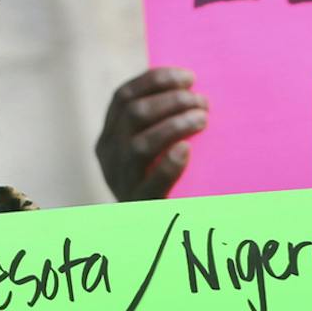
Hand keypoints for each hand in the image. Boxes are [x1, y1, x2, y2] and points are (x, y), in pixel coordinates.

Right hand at [96, 67, 206, 199]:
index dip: (156, 81)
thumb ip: (157, 122)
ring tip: (203, 120)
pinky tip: (187, 151)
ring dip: (175, 125)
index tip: (189, 77)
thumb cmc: (159, 179)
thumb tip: (191, 87)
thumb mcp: (149, 148)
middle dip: (172, 101)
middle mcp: (108, 155)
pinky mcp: (138, 206)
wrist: (148, 233)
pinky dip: (169, 165)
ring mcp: (120, 182)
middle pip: (134, 114)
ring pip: (140, 145)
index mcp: (109, 136)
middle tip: (203, 102)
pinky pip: (150, 183)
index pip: (124, 97)